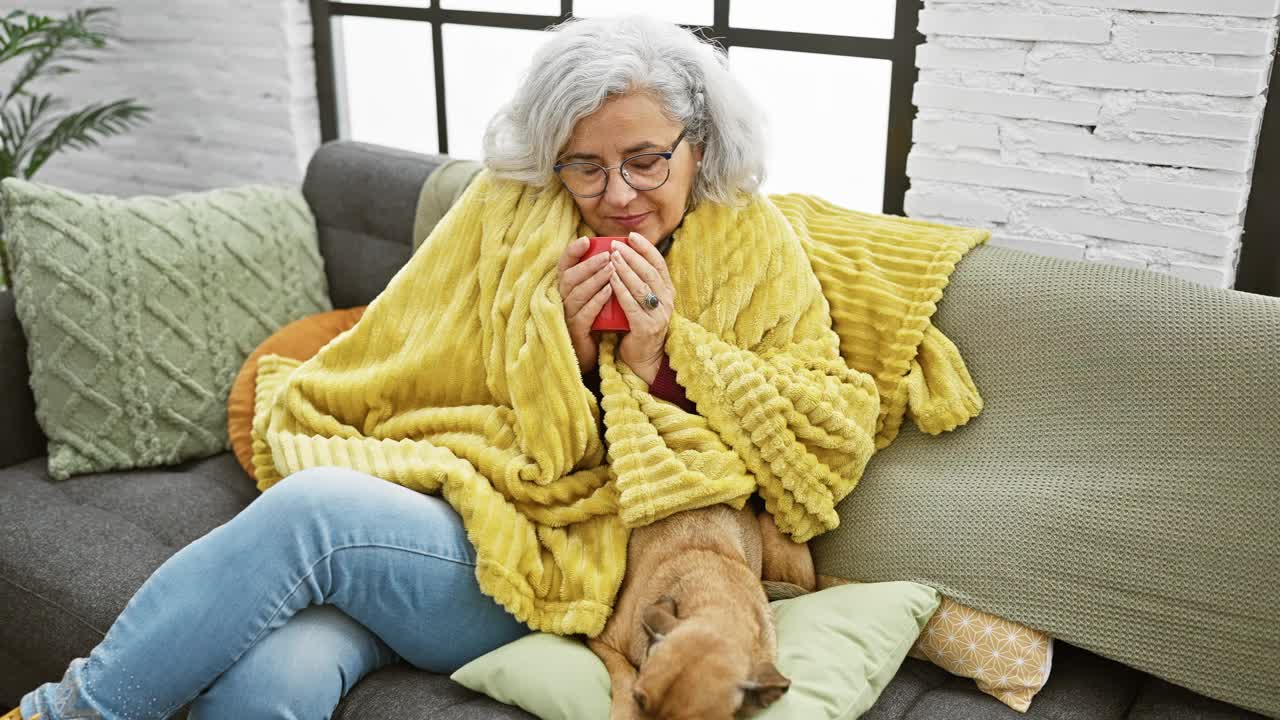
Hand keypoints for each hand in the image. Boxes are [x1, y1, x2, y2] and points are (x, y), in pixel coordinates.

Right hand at [557, 235, 614, 373]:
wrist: (589, 353)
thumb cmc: (593, 320)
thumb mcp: (593, 295)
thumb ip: (597, 277)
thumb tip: (614, 254)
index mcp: (565, 289)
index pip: (564, 266)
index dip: (572, 252)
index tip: (586, 240)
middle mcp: (562, 300)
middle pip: (570, 277)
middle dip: (589, 264)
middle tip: (608, 255)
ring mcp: (567, 316)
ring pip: (577, 293)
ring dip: (595, 279)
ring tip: (612, 268)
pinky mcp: (576, 331)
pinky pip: (585, 313)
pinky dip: (597, 300)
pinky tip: (609, 291)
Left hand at [609, 231, 674, 383]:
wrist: (644, 359)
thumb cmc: (639, 326)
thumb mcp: (645, 301)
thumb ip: (640, 282)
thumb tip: (624, 256)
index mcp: (667, 292)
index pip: (659, 264)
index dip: (646, 248)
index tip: (632, 236)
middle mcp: (666, 302)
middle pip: (650, 272)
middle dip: (632, 255)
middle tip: (616, 243)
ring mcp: (658, 315)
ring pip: (641, 286)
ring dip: (625, 269)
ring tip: (611, 256)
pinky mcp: (646, 327)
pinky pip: (632, 304)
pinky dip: (621, 289)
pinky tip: (610, 279)